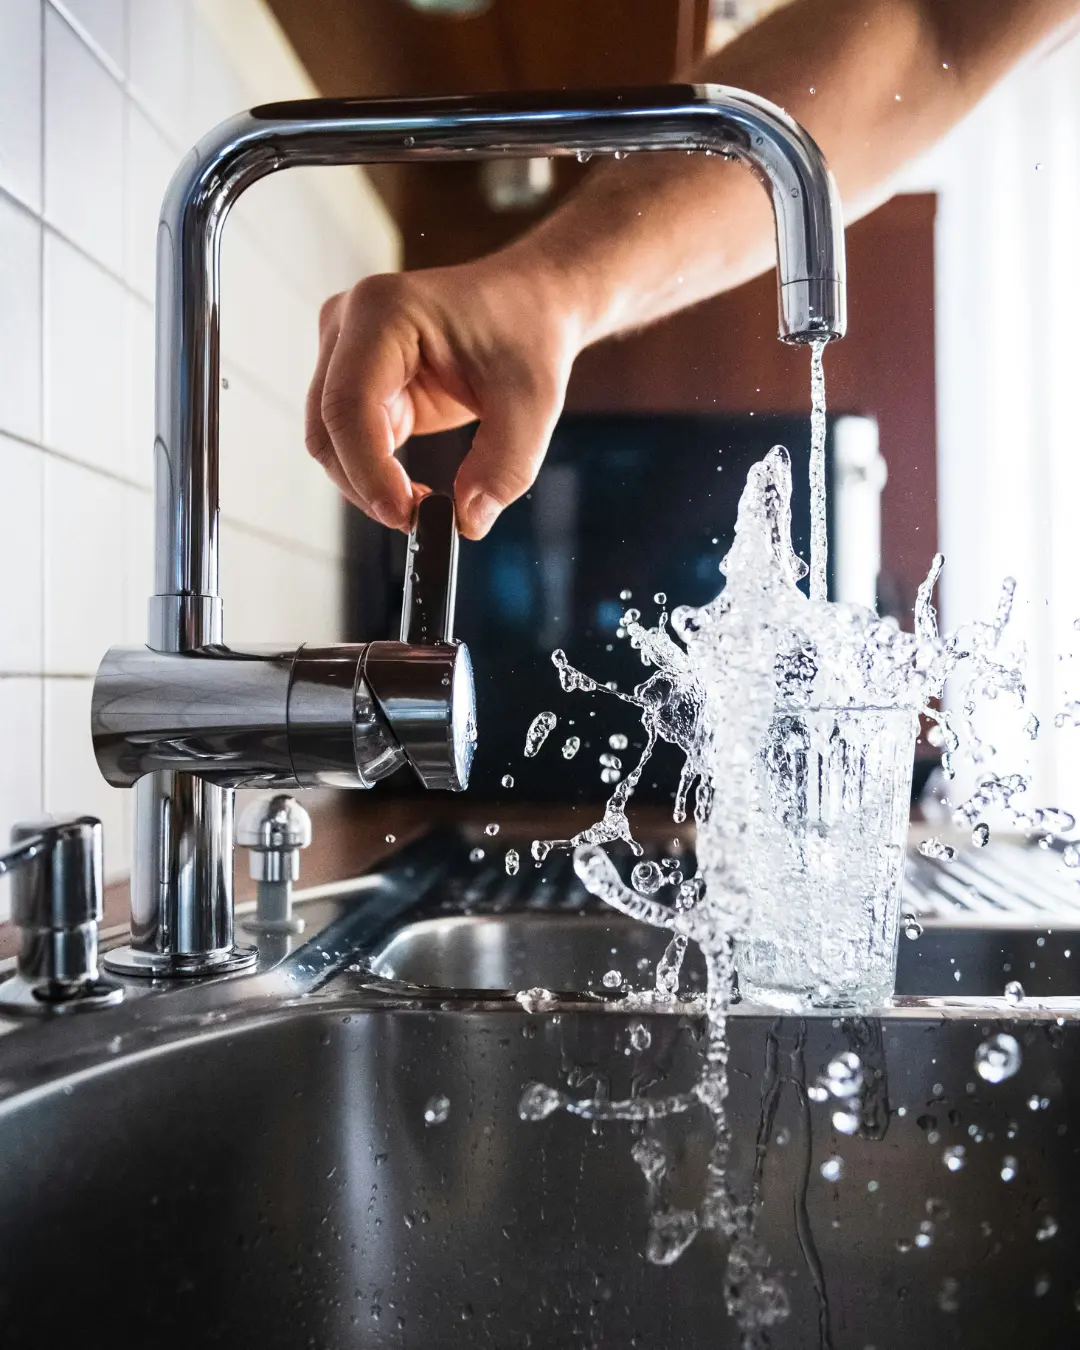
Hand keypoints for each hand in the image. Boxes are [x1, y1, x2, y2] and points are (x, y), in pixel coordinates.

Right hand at [305, 250, 586, 539]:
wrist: (529, 304)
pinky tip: (415, 490)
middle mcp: (349, 324)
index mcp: (384, 311)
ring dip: (368, 484)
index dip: (368, 469)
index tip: (407, 515)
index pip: (349, 404)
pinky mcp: (356, 381)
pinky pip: (350, 443)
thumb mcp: (533, 403)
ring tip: (424, 505)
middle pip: (327, 428)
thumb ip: (505, 466)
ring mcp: (345, 352)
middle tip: (419, 521)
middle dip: (366, 485)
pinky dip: (376, 476)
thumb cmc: (528, 333)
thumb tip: (468, 521)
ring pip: (330, 442)